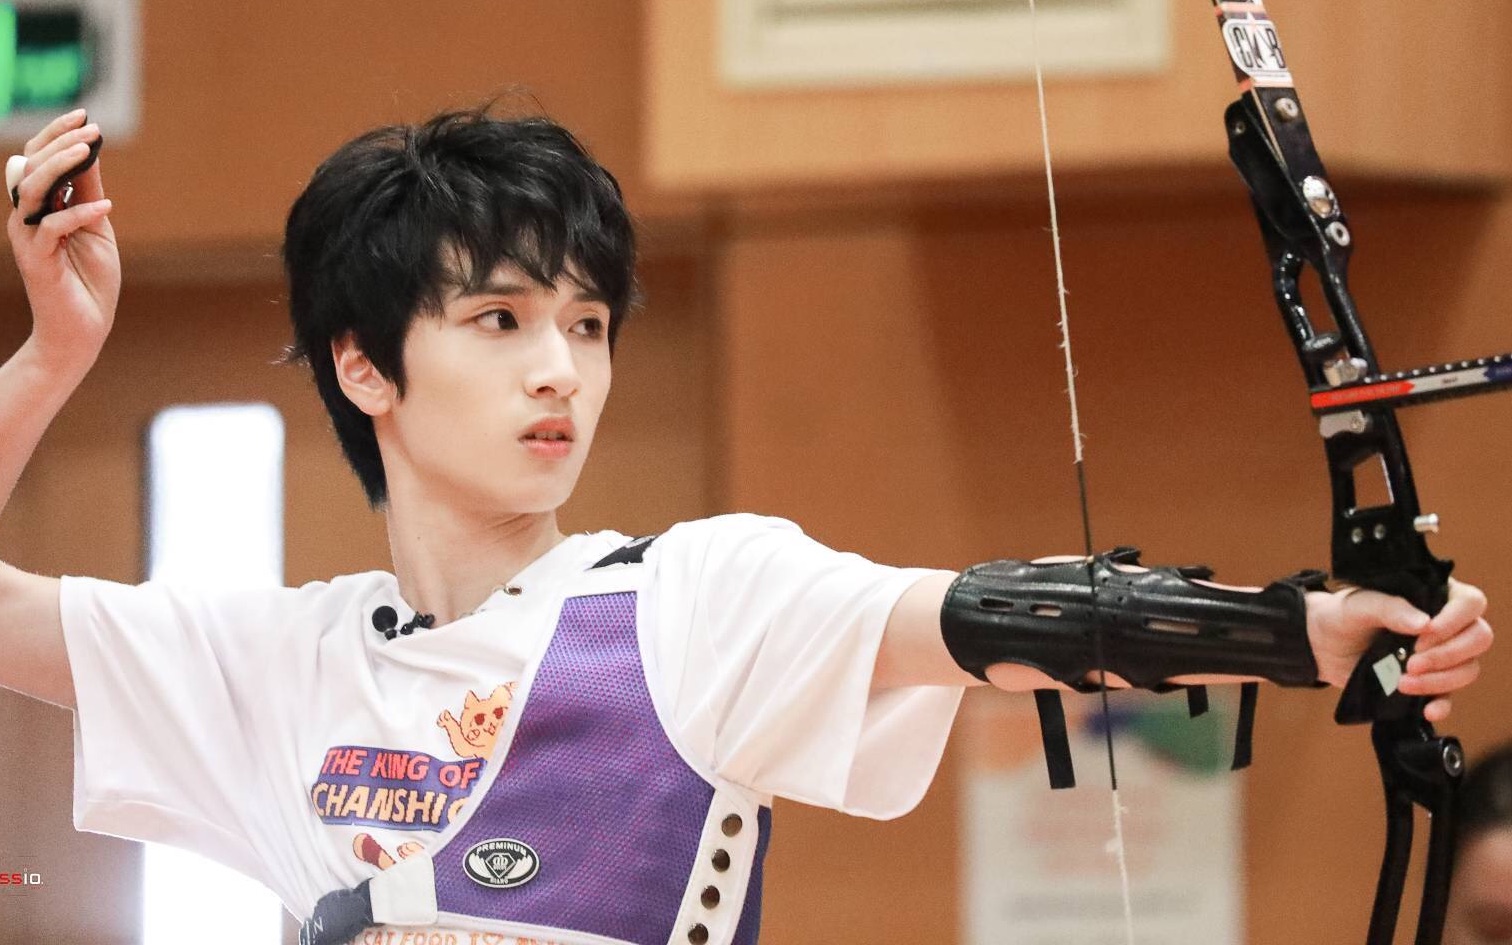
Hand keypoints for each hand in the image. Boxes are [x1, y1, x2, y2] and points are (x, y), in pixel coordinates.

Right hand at [7, 109, 118, 369]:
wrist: (84, 329)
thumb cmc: (90, 279)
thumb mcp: (96, 227)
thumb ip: (88, 192)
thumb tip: (91, 150)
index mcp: (39, 207)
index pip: (36, 159)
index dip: (55, 135)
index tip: (84, 116)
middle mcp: (26, 217)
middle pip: (30, 166)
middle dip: (59, 143)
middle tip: (91, 129)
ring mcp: (28, 238)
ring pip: (31, 189)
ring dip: (61, 166)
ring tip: (89, 151)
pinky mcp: (37, 260)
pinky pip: (51, 227)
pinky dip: (79, 213)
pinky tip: (107, 208)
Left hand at [1307, 579, 1491, 722]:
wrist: (1320, 644)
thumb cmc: (1342, 615)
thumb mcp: (1360, 605)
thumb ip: (1390, 609)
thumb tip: (1424, 624)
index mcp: (1433, 597)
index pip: (1470, 603)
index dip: (1455, 621)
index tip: (1424, 634)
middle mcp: (1444, 626)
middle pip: (1478, 638)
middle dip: (1448, 654)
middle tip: (1412, 661)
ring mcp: (1439, 656)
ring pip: (1467, 669)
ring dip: (1440, 680)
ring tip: (1402, 682)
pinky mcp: (1428, 682)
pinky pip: (1450, 696)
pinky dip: (1442, 704)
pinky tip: (1426, 709)